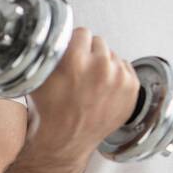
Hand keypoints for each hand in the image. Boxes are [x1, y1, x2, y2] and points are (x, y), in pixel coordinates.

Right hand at [25, 27, 139, 167]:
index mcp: (76, 60)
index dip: (75, 44)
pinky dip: (116, 76)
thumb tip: (54, 32)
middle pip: (99, 42)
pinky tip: (103, 90)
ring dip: (104, 65)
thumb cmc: (51, 111)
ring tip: (91, 84)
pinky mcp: (132, 88)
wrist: (67, 140)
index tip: (72, 54)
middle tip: (80, 72)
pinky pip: (125, 67)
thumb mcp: (40, 76)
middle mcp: (101, 67)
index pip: (82, 32)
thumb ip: (50, 51)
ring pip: (112, 55)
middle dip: (90, 54)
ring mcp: (120, 78)